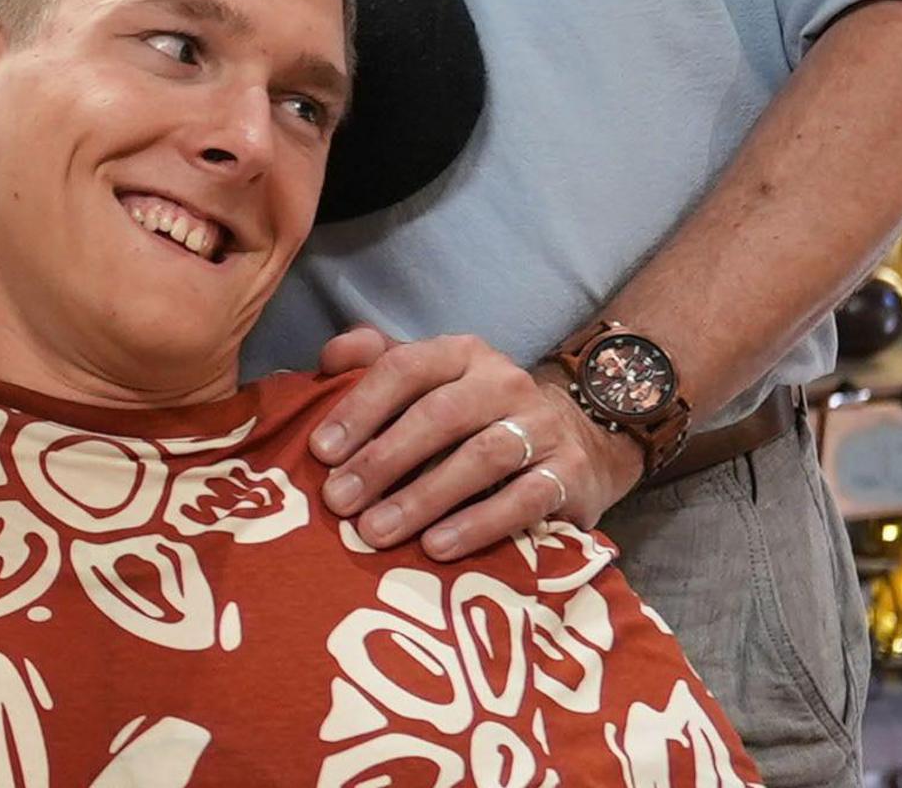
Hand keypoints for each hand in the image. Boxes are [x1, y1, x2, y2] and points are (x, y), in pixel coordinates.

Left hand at [307, 326, 646, 557]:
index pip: (406, 367)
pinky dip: (478, 524)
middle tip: (339, 501)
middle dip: (383, 459)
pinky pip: (524, 499)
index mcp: (461, 354)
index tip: (320, 451)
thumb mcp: (432, 382)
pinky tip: (437, 547)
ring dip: (423, 497)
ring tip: (376, 531)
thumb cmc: (478, 417)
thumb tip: (328, 358)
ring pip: (481, 458)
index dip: (360, 407)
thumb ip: (379, 363)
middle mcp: (505, 382)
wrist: (581, 441)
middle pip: (440, 415)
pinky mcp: (570, 474)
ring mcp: (543, 427)